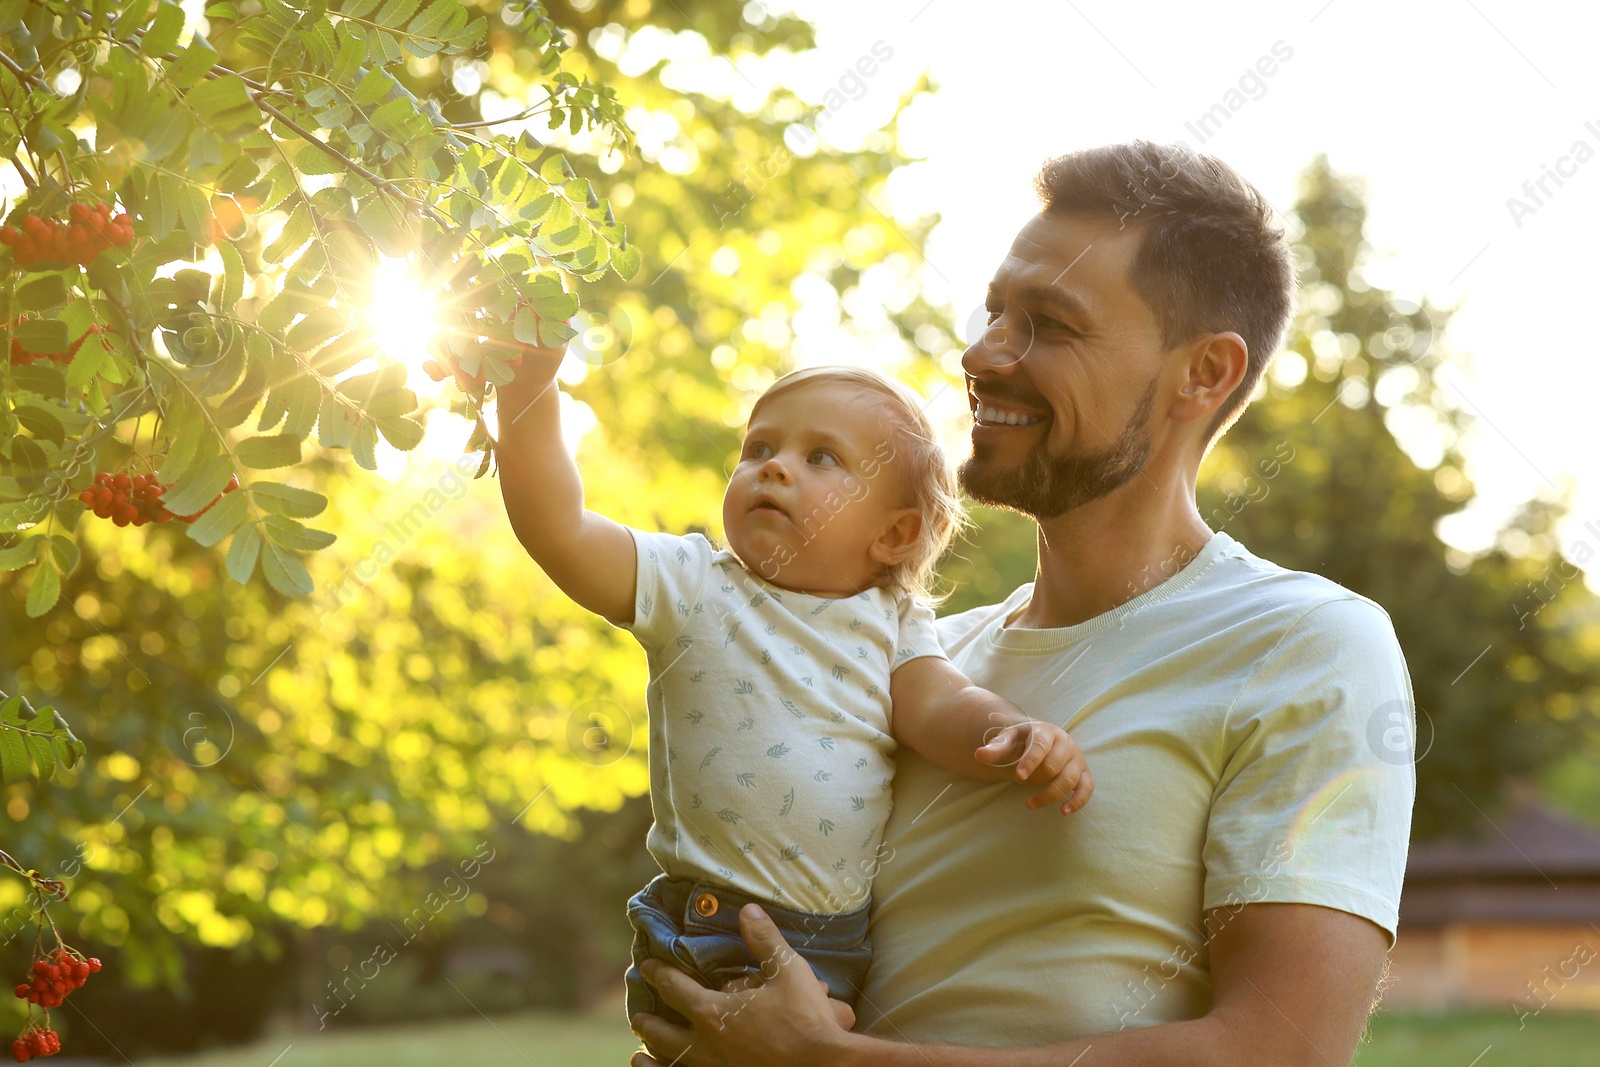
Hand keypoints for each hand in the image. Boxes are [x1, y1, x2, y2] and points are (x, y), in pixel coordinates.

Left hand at [629, 903, 858, 1066]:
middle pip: (664, 1032)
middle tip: (637, 1014)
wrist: (825, 1064)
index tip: (647, 966)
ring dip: (653, 1054)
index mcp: (713, 1012)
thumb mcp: (788, 971)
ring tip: (640, 1053)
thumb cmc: (806, 1019)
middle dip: (648, 1021)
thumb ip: (764, 940)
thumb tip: (748, 911)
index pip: (676, 988)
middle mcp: (705, 1044)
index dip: (660, 974)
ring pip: (672, 1062)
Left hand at [975, 718, 1093, 813]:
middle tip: (1018, 783)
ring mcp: (1077, 759)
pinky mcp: (1084, 773)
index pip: (1040, 746)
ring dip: (1050, 795)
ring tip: (1029, 804)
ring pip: (1069, 780)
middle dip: (1036, 778)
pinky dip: (1078, 801)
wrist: (1041, 737)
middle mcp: (1065, 743)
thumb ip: (996, 748)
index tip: (1018, 777)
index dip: (1030, 762)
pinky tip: (1064, 812)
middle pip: (1054, 765)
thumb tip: (979, 754)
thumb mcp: (1008, 740)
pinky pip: (1087, 789)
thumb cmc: (1023, 740)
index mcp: (1046, 731)